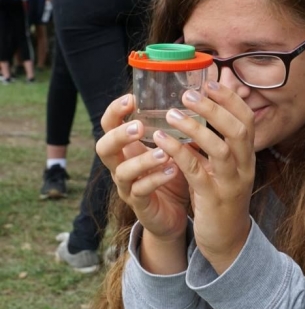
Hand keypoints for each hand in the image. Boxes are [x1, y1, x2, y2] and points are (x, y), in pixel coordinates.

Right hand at [96, 95, 190, 242]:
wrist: (174, 214)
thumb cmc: (173, 174)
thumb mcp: (172, 147)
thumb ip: (175, 126)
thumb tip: (195, 94)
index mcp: (128, 147)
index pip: (109, 124)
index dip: (115, 110)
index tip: (131, 97)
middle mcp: (122, 165)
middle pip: (104, 147)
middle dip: (119, 134)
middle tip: (139, 125)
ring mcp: (128, 186)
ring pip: (122, 171)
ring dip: (142, 159)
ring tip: (163, 151)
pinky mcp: (140, 205)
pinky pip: (141, 191)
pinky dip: (156, 179)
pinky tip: (173, 170)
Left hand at [153, 82, 254, 273]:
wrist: (227, 241)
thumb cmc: (220, 199)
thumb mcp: (223, 169)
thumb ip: (216, 144)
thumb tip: (201, 116)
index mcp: (247, 157)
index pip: (248, 121)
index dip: (231, 100)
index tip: (211, 83)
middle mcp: (244, 167)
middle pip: (239, 130)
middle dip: (215, 108)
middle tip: (188, 93)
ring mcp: (231, 184)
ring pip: (220, 149)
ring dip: (196, 128)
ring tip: (171, 114)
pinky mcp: (214, 199)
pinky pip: (197, 171)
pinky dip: (179, 152)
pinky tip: (161, 140)